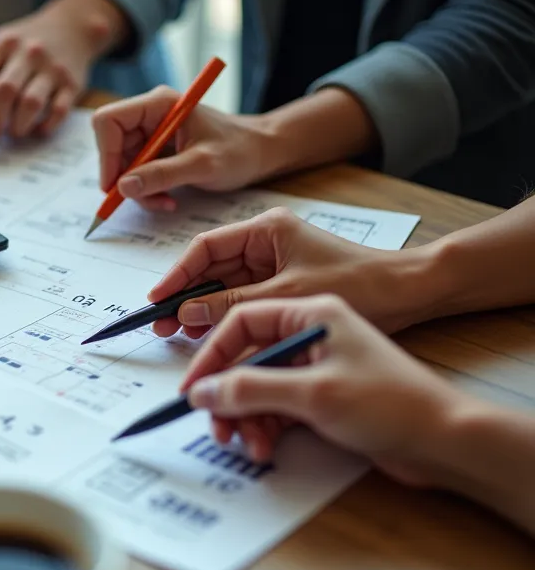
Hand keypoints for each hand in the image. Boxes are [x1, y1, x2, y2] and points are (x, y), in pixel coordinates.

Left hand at [0, 0, 128, 142]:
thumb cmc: (26, 43)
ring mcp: (51, 68)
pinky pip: (58, 112)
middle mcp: (27, 54)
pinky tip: (35, 131)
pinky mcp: (72, 83)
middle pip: (2, 92)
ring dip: (17, 126)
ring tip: (12, 133)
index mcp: (1, 46)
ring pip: (30, 103)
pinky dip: (44, 127)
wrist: (74, 26)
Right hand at [92, 86, 281, 210]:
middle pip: (112, 145)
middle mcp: (149, 114)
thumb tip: (122, 186)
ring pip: (122, 164)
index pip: (108, 121)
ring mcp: (151, 132)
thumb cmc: (239, 151)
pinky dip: (147, 190)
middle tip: (144, 198)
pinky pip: (136, 173)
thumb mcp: (202, 165)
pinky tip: (168, 197)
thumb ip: (162, 174)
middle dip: (124, 177)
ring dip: (138, 189)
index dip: (107, 153)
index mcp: (158, 104)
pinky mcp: (155, 149)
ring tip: (164, 201)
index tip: (116, 185)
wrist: (260, 153)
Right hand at [146, 208, 431, 338]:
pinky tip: (210, 340)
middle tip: (161, 326)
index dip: (176, 275)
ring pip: (225, 291)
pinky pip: (244, 305)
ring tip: (178, 338)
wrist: (411, 294)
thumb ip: (232, 303)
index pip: (206, 248)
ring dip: (203, 314)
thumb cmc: (361, 283)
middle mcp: (267, 245)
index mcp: (267, 230)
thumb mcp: (288, 294)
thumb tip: (187, 313)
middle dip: (185, 299)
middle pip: (211, 271)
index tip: (157, 300)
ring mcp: (275, 269)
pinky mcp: (285, 291)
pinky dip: (227, 323)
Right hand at [182, 295, 462, 485]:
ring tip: (246, 444)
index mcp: (311, 312)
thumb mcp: (313, 393)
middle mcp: (312, 333)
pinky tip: (265, 446)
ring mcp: (318, 365)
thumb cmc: (393, 401)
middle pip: (246, 356)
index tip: (193, 385)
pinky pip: (277, 405)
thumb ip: (250, 390)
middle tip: (213, 422)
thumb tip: (204, 392)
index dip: (211, 353)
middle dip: (227, 393)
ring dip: (246, 416)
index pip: (242, 320)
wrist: (446, 438)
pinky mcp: (324, 394)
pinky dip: (266, 426)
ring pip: (259, 386)